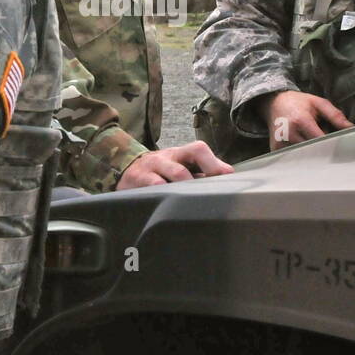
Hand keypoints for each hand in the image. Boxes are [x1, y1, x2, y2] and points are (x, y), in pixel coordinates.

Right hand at [116, 142, 234, 188]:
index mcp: (180, 154)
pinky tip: (169, 204)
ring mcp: (152, 167)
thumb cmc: (160, 170)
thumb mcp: (179, 166)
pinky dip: (163, 194)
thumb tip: (228, 175)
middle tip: (210, 190)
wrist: (126, 170)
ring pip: (174, 172)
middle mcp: (167, 157)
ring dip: (186, 184)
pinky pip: (153, 186)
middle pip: (190, 155)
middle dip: (202, 175)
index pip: (199, 149)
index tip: (226, 176)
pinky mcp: (137, 180)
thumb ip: (202, 170)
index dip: (214, 162)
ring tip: (194, 197)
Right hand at [260, 90, 352, 151]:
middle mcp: (289, 133)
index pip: (321, 141)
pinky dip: (300, 156)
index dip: (332, 146)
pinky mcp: (275, 149)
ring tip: (313, 145)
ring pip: (303, 157)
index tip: (340, 149)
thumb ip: (335, 116)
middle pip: (312, 151)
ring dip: (311, 154)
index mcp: (301, 120)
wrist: (274, 102)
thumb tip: (351, 128)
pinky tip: (303, 149)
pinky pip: (292, 158)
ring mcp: (280, 142)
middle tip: (329, 150)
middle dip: (323, 151)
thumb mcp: (319, 103)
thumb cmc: (299, 102)